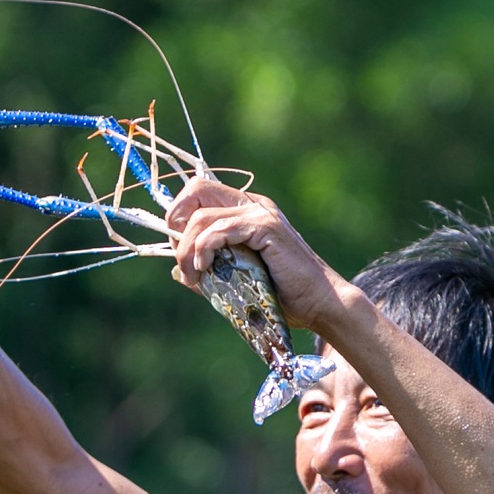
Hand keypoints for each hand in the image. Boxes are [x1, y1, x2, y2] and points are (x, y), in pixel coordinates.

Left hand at [164, 178, 347, 334]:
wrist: (319, 304)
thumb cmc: (281, 296)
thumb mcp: (235, 280)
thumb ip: (208, 271)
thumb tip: (177, 272)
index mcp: (244, 210)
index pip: (198, 193)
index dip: (178, 217)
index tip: (179, 253)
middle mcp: (252, 203)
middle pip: (196, 189)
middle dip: (175, 221)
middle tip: (180, 258)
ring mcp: (260, 212)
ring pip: (202, 216)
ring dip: (186, 249)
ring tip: (193, 276)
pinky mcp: (266, 227)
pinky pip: (221, 229)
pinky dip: (204, 248)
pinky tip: (204, 269)